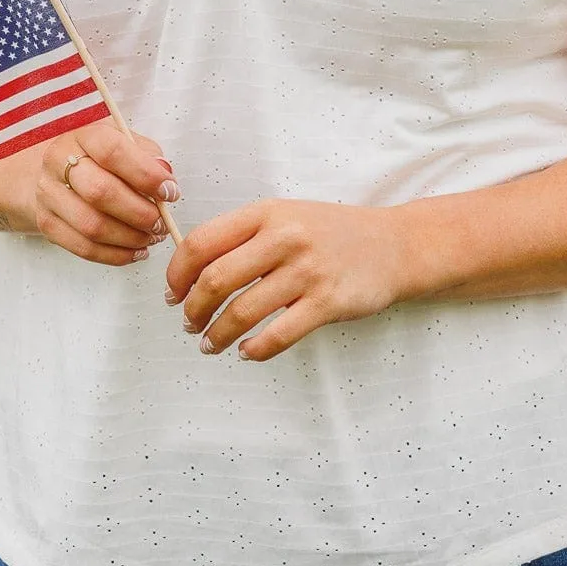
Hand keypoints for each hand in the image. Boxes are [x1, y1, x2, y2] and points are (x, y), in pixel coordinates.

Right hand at [34, 121, 180, 265]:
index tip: (169, 192)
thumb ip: (148, 155)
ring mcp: (48, 194)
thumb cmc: (98, 156)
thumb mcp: (125, 142)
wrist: (55, 170)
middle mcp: (58, 161)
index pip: (112, 152)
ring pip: (91, 225)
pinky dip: (115, 255)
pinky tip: (135, 250)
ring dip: (129, 238)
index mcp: (83, 135)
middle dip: (139, 213)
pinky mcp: (47, 222)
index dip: (145, 175)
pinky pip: (83, 247)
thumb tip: (166, 178)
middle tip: (161, 222)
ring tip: (151, 238)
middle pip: (100, 192)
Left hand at [164, 199, 411, 361]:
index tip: (172, 293)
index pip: (202, 242)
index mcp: (266, 213)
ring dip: (217, 334)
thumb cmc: (332, 233)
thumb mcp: (286, 216)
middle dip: (192, 308)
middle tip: (188, 323)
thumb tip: (191, 271)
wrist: (393, 245)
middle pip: (215, 279)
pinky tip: (246, 352)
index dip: (177, 273)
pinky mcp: (328, 302)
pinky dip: (254, 350)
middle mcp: (285, 238)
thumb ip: (244, 236)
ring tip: (209, 344)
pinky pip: (278, 334)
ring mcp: (307, 270)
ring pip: (242, 311)